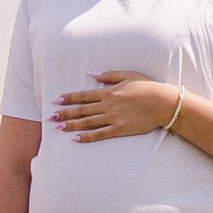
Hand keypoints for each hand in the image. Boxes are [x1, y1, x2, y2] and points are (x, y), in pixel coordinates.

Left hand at [52, 69, 184, 141]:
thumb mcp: (128, 75)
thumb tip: (92, 73)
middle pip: (81, 110)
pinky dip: (86, 136)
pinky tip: (75, 139)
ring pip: (87, 122)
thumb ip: (109, 75)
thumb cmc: (147, 87)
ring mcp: (113, 117)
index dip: (68, 98)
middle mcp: (107, 104)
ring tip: (58, 128)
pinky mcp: (120, 129)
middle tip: (50, 117)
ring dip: (71, 125)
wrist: (162, 102)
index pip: (83, 95)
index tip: (55, 100)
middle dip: (64, 113)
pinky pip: (100, 134)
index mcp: (108, 91)